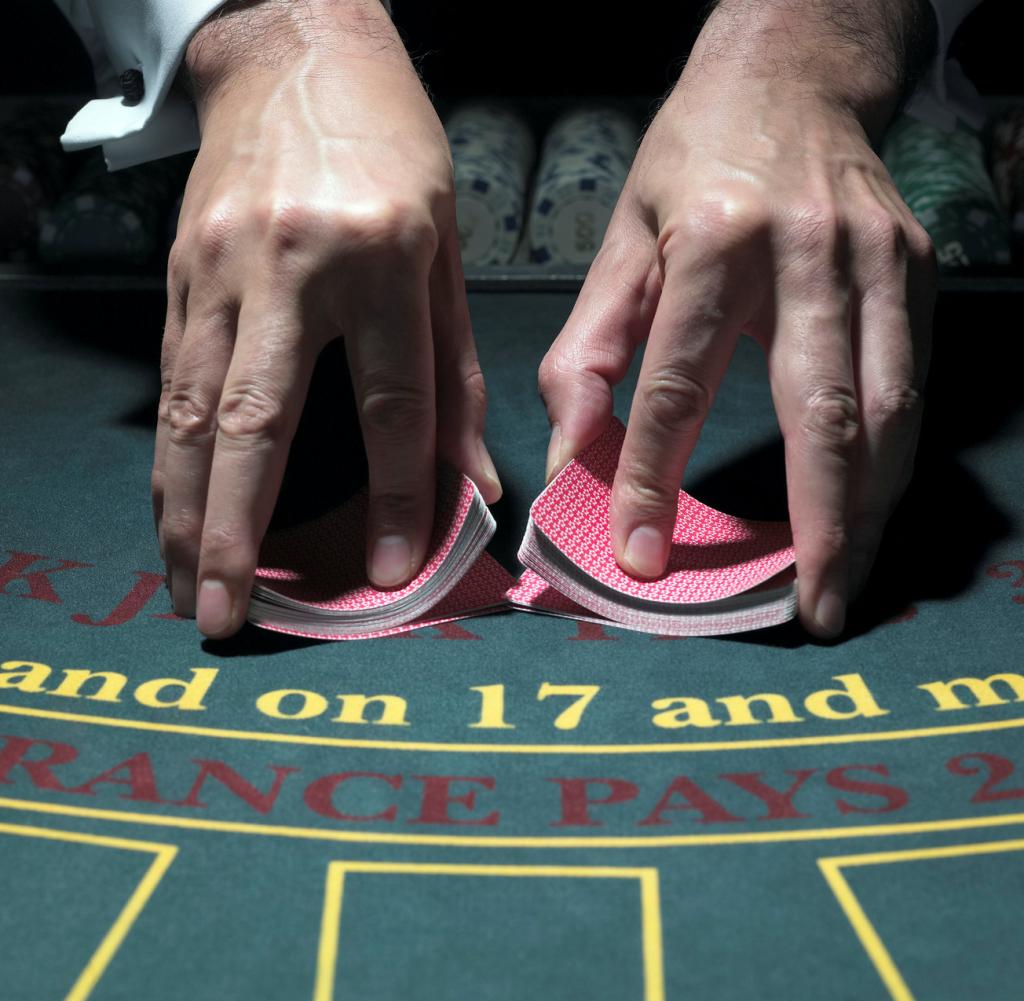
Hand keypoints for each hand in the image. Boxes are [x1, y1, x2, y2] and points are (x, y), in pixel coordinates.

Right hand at [153, 0, 499, 638]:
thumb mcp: (447, 249)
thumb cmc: (392, 148)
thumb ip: (456, 371)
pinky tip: (174, 507)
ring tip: (184, 585)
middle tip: (224, 615)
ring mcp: (221, 270)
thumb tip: (474, 478)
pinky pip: (174, 381)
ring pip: (194, 412)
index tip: (396, 567)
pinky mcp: (180, 273)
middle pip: (259, 423)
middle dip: (236, 532)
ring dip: (185, 510)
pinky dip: (174, 457)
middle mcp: (290, 268)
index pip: (393, 404)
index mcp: (381, 260)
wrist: (293, 47)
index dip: (400, 494)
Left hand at [539, 0, 936, 637]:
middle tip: (810, 609)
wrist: (791, 75)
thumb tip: (572, 456)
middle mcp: (808, 255)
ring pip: (889, 411)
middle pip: (822, 414)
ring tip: (843, 581)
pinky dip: (895, 460)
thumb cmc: (691, 162)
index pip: (677, 388)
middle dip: (821, 526)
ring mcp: (876, 263)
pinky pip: (913, 384)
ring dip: (870, 510)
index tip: (642, 557)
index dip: (654, 481)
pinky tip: (870, 507)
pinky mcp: (915, 271)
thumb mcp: (619, 241)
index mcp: (712, 244)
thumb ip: (589, 350)